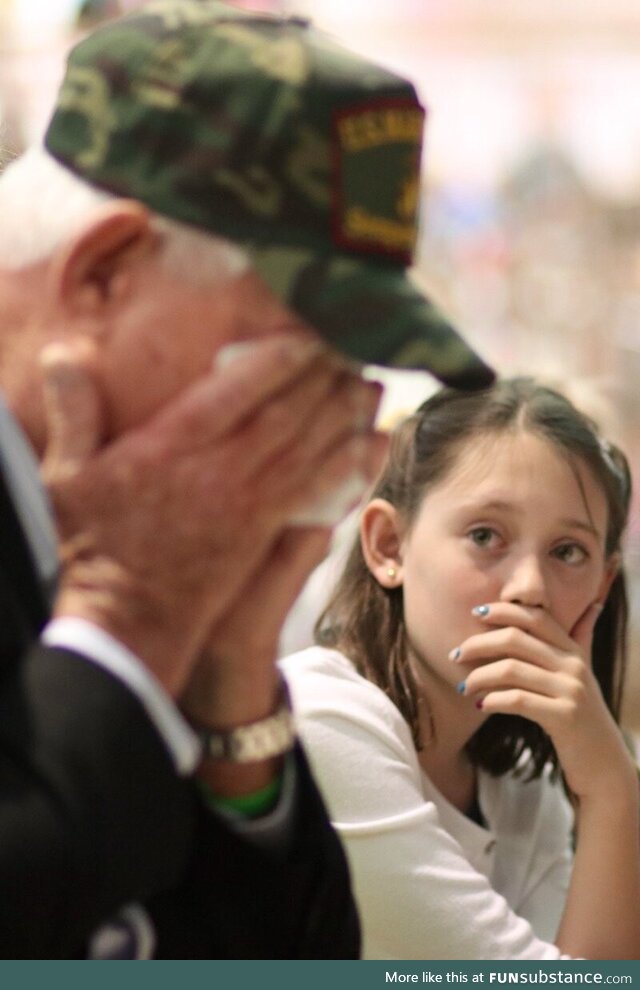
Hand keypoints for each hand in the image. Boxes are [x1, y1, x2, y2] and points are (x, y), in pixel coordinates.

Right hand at [40, 335, 383, 697]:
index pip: (235, 390)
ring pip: (310, 450)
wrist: (124, 622)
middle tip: (355, 348)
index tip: (308, 333)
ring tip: (374, 384)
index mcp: (170, 449)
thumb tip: (62, 355)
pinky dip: (349, 468)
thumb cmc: (92, 548)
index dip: (277, 358)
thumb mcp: (66, 482)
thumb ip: (73, 418)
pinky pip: (317, 495)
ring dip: (345, 415)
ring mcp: (246, 506)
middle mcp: (217, 473)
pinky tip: (372, 447)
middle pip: (285, 414)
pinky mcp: (263, 536)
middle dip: (323, 378)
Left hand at [455, 602, 635, 799]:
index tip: (474, 613)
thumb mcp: (585, 674)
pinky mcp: (564, 717)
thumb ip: (582, 639)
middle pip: (515, 639)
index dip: (503, 610)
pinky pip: (517, 700)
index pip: (535, 617)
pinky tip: (480, 705)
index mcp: (574, 651)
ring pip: (510, 670)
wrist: (603, 763)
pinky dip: (493, 700)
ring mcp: (571, 690)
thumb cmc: (583, 716)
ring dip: (479, 676)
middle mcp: (573, 666)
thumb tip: (593, 605)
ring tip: (464, 686)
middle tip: (455, 656)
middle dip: (478, 644)